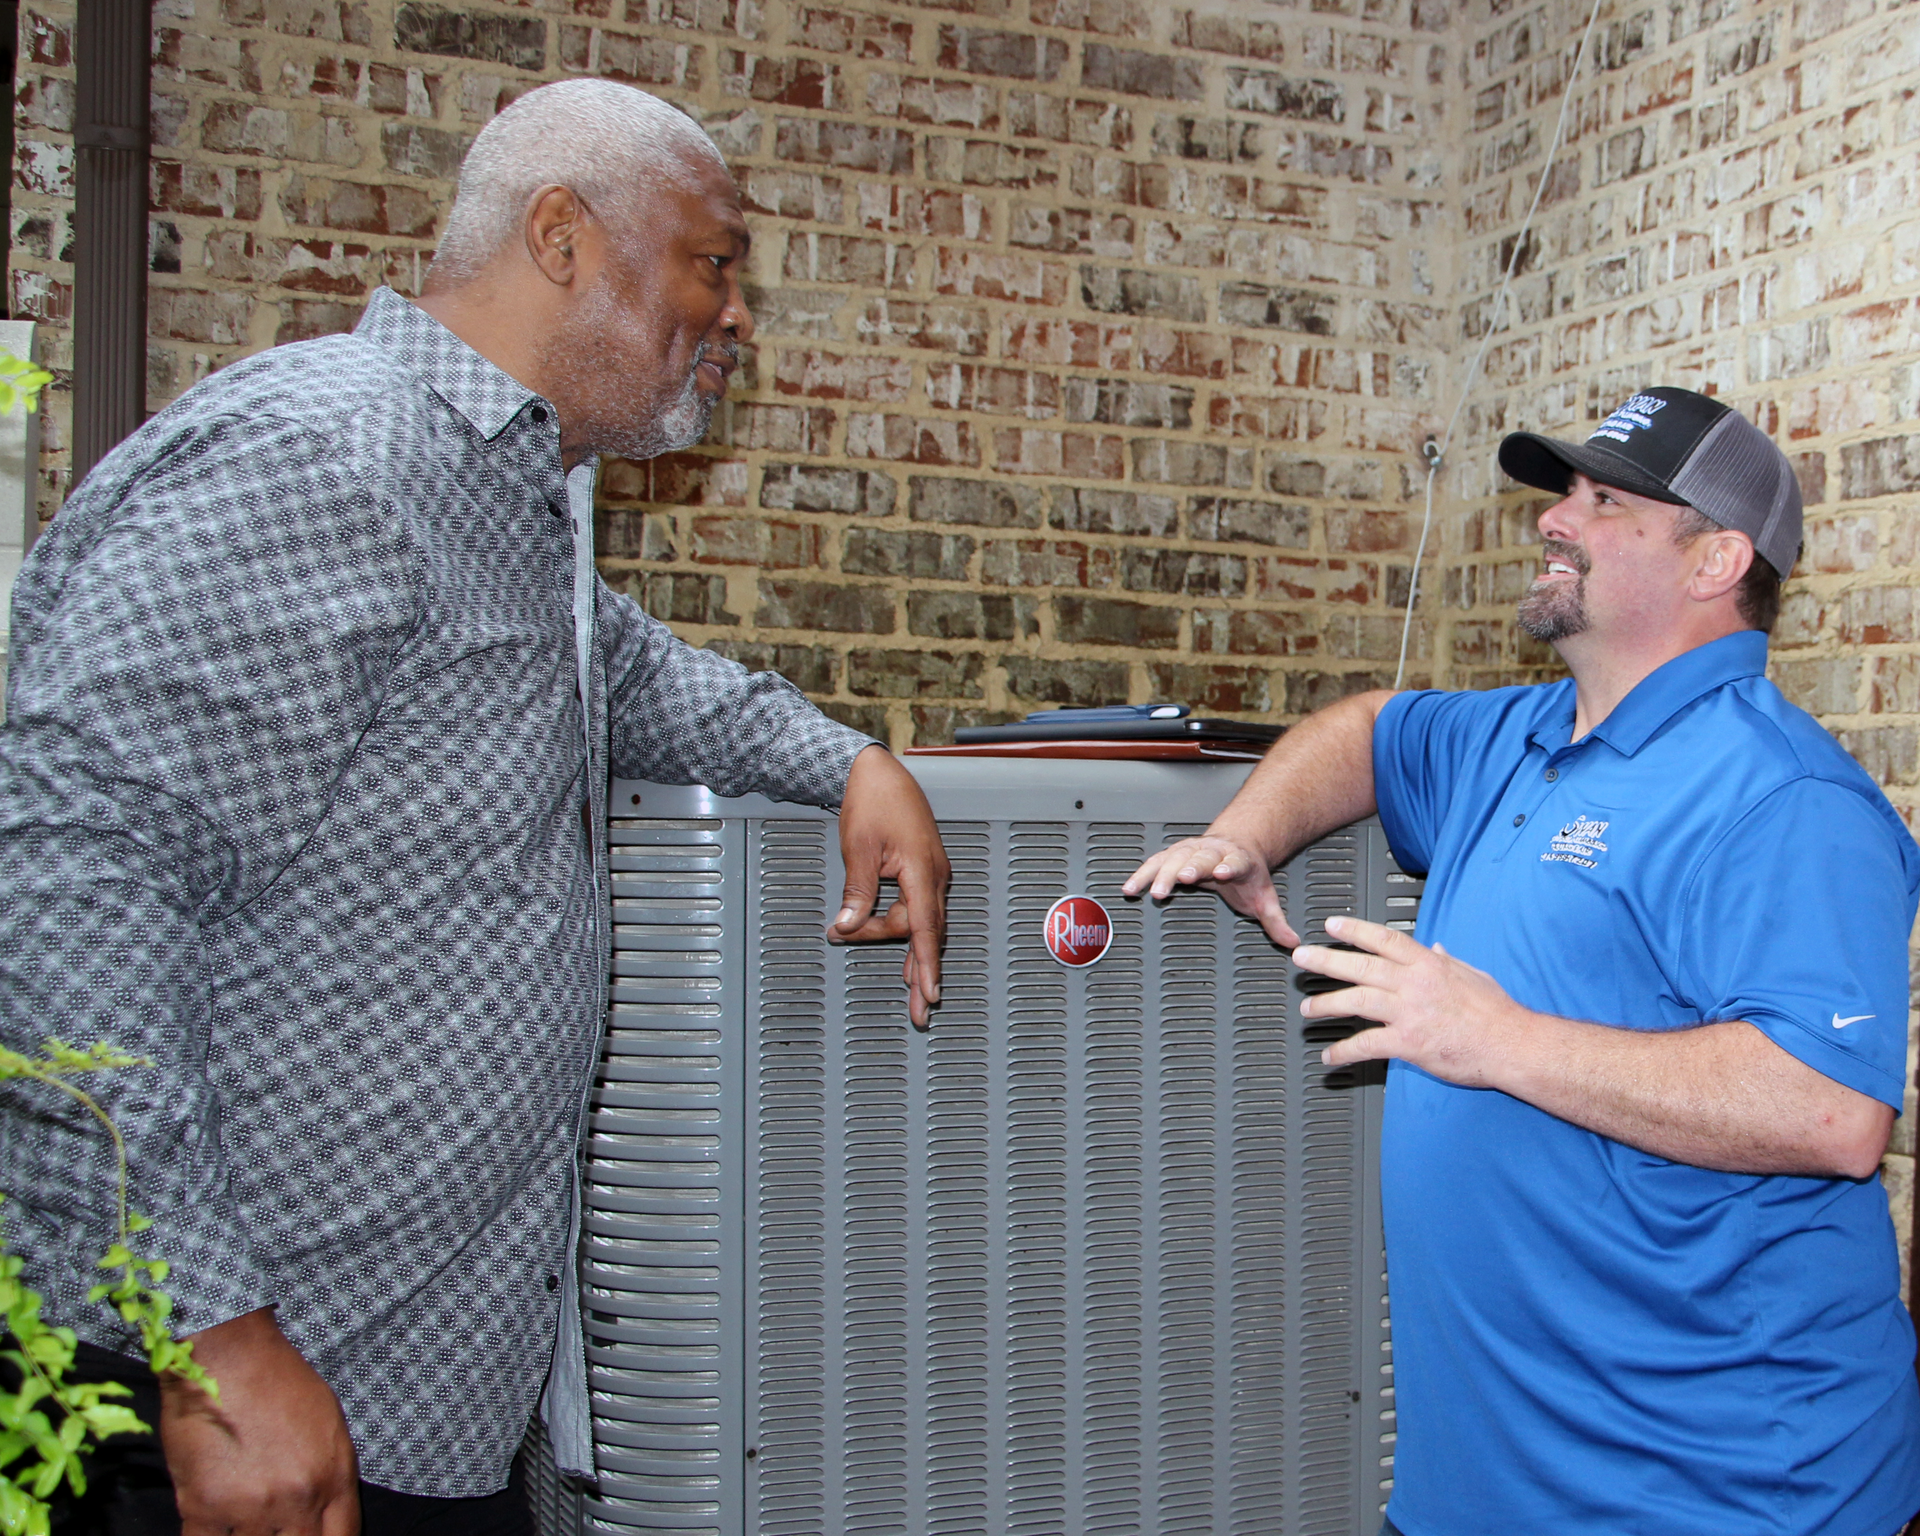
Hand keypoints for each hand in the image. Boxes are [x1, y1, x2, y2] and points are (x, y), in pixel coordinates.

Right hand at [160, 1308, 358, 1535]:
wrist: (229, 1357)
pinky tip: (215, 1527)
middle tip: (278, 1530)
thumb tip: (322, 1514)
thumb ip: (329, 1475)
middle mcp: (298, 1499)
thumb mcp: (328, 1424)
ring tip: (248, 1523)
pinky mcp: (203, 1509)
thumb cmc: (278, 1380)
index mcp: (333, 1477)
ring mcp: (251, 1508)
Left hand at [831, 745, 950, 1028]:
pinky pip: (919, 909)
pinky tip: (908, 956)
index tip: (930, 993)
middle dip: (920, 971)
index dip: (927, 964)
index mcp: (922, 869)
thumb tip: (848, 924)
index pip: (924, 927)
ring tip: (908, 987)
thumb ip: (857, 890)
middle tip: (919, 1010)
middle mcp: (934, 874)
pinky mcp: (923, 869)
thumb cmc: (872, 799)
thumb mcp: (858, 847)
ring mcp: (931, 872)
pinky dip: (910, 932)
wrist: (877, 770)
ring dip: (904, 948)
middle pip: (922, 931)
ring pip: (919, 922)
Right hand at [1120, 833, 1297, 946]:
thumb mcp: (1264, 897)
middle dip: (1189, 867)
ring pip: (1174, 858)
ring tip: (1150, 890)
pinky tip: (1130, 888)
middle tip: (1180, 878)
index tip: (1219, 873)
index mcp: (1238, 861)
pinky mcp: (1174, 853)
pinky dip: (1142, 875)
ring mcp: (1192, 850)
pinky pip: (1155, 863)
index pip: (1233, 863)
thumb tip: (1291, 942)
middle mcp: (1213, 852)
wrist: (1238, 844)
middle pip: (1200, 858)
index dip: (1226, 867)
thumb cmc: (1248, 874)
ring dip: (1161, 873)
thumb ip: (1275, 920)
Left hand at [1293, 915, 1532, 1084]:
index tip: (1331, 925)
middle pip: (1361, 966)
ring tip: (1308, 1009)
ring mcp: (1410, 1013)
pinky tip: (1330, 1056)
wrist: (1512, 1045)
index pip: (1384, 939)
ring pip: (1357, 1002)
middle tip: (1302, 959)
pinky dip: (1344, 1051)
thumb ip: (1448, 961)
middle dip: (1326, 961)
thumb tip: (1436, 948)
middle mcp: (1415, 985)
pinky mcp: (1409, 1043)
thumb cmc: (1497, 1013)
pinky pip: (1367, 1045)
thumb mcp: (1473, 974)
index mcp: (1429, 965)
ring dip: (1326, 1005)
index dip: (1354, 930)